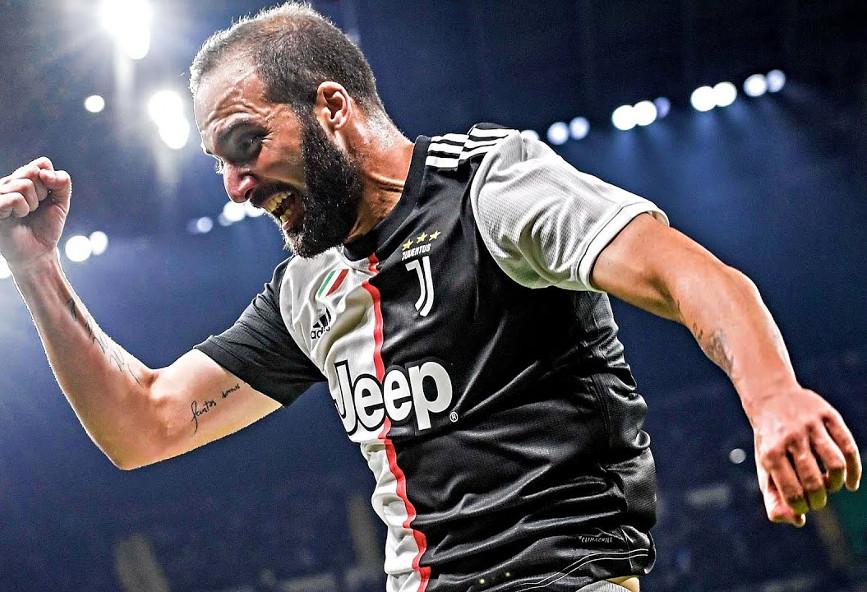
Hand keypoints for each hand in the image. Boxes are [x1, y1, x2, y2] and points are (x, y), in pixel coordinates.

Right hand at [0, 157, 71, 270]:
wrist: (37, 252)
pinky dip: (22, 208)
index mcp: (23, 178)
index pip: (42, 164)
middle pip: (32, 172)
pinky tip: (16, 216)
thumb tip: (44, 171)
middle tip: (36, 208)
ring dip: (32, 203)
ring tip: (25, 214)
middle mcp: (8, 182)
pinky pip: (13, 197)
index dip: (51, 182)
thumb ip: (62, 182)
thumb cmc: (46, 226)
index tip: (47, 198)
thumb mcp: (61, 202)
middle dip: (42, 193)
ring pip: (23, 185)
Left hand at [752, 387, 860, 526]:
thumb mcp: (764, 466)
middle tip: (818, 500)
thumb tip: (797, 521)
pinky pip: (849, 446)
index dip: (802, 508)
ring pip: (836, 464)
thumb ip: (774, 497)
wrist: (770, 398)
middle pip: (815, 481)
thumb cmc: (770, 441)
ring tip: (830, 486)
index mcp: (771, 453)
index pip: (793, 493)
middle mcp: (791, 438)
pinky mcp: (828, 415)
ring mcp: (811, 426)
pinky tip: (851, 483)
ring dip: (837, 484)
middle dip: (820, 499)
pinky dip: (854, 470)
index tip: (804, 507)